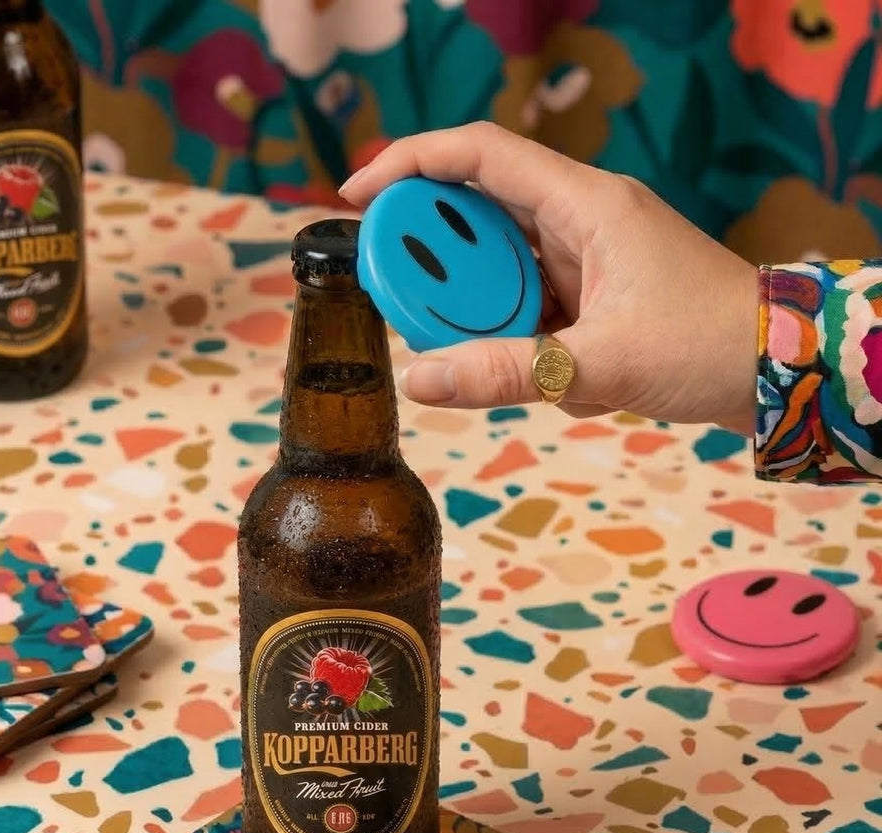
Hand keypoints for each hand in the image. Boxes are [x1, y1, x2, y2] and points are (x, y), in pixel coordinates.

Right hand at [340, 122, 758, 435]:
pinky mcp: (586, 295)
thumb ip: (508, 371)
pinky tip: (517, 367)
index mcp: (585, 204)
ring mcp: (582, 258)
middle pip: (476, 211)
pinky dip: (506, 334)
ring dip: (470, 304)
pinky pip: (523, 302)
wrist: (773, 370)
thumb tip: (419, 378)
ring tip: (456, 344)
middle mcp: (578, 219)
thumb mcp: (599, 362)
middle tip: (394, 294)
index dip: (410, 164)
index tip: (358, 196)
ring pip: (495, 263)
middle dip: (430, 253)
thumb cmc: (705, 345)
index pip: (481, 155)